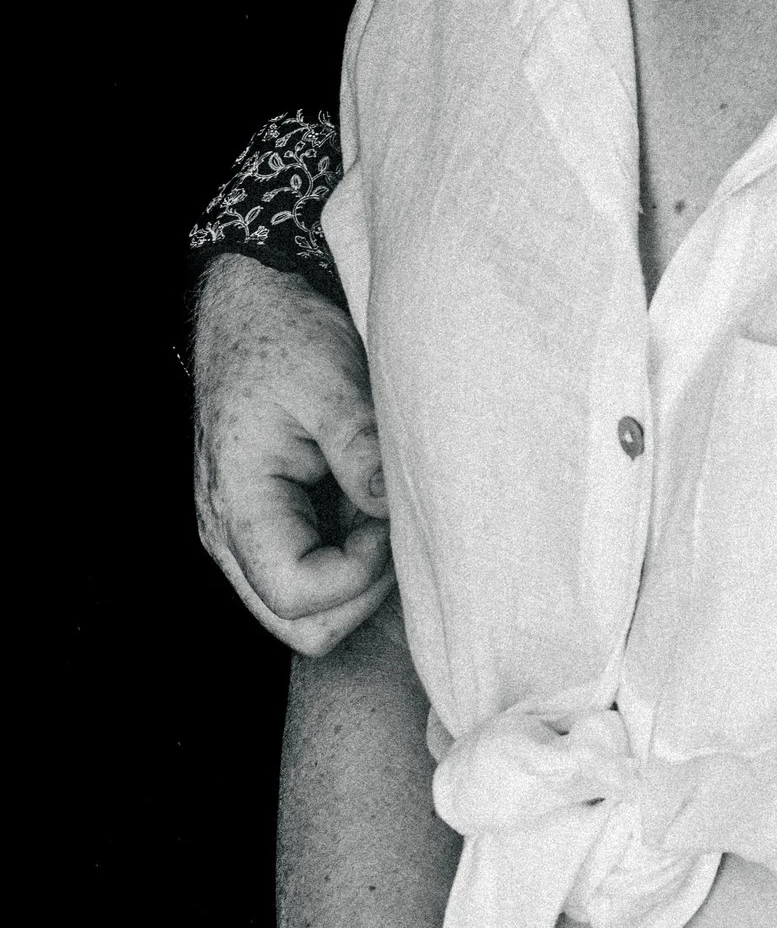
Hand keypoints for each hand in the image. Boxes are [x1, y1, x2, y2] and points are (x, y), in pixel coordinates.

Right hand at [192, 255, 395, 654]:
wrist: (251, 303)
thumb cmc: (284, 336)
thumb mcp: (331, 382)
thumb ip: (361, 450)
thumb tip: (396, 510)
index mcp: (238, 504)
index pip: (299, 597)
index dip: (359, 575)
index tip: (389, 520)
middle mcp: (230, 534)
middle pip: (299, 624)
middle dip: (360, 592)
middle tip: (393, 529)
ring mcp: (245, 532)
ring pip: (304, 609)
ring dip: (357, 576)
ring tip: (382, 511)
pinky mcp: (269, 520)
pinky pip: (309, 571)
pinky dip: (349, 555)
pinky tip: (373, 505)